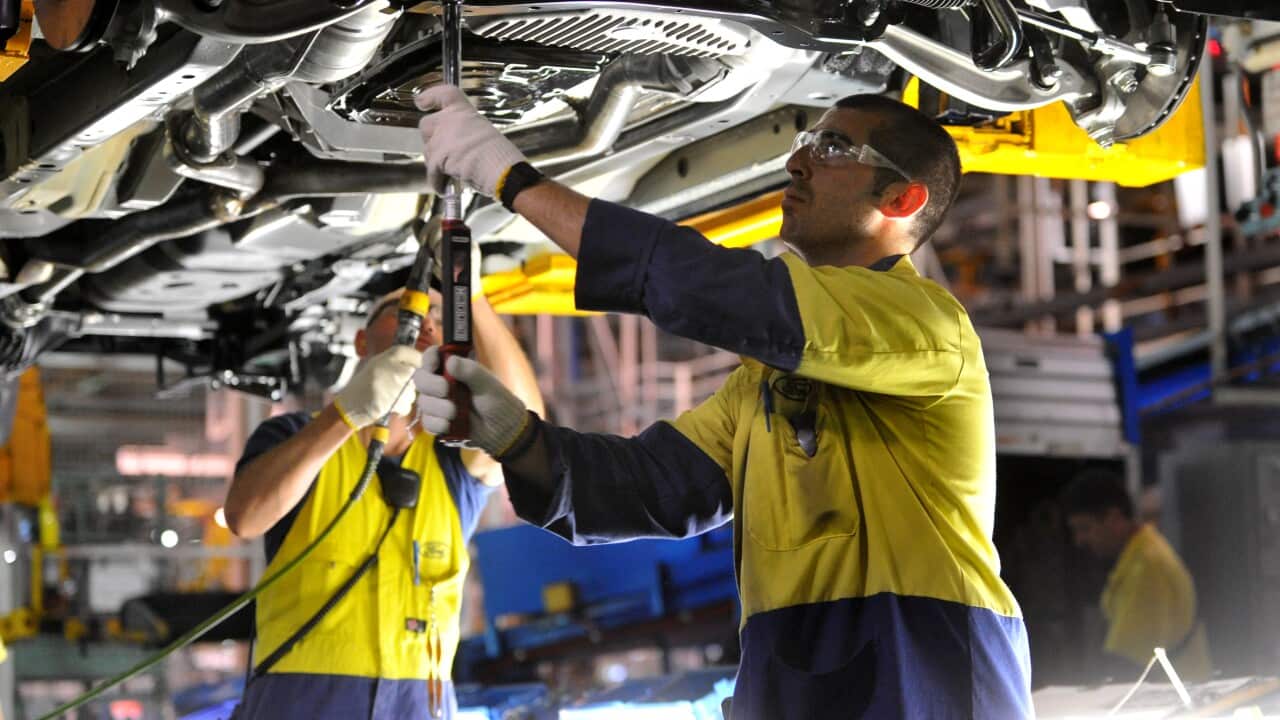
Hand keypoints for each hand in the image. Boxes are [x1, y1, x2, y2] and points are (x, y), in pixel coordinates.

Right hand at [333, 345, 422, 429]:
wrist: (349, 404)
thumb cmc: (364, 386)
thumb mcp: (379, 365)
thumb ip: (398, 363)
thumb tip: (420, 364)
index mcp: (389, 355)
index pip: (416, 355)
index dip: (418, 364)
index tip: (417, 369)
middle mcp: (392, 366)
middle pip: (416, 376)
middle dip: (409, 384)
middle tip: (397, 387)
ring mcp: (394, 383)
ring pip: (412, 392)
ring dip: (404, 398)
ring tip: (388, 397)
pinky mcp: (394, 400)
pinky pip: (407, 404)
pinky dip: (400, 408)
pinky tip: (389, 405)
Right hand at [413, 346, 528, 456]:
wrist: (503, 430)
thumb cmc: (498, 402)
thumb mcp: (488, 384)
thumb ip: (470, 371)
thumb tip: (451, 361)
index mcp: (454, 369)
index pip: (432, 356)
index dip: (429, 358)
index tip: (435, 364)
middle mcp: (442, 383)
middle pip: (421, 378)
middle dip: (430, 384)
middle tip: (445, 390)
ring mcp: (439, 403)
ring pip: (423, 402)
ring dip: (438, 407)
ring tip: (455, 412)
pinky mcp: (438, 422)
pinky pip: (427, 422)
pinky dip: (437, 423)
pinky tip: (449, 425)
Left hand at [415, 84, 526, 197]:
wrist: (502, 170)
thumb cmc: (501, 156)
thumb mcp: (485, 132)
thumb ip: (466, 131)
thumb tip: (458, 143)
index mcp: (465, 112)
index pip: (444, 94)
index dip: (430, 95)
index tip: (422, 101)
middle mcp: (451, 120)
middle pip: (427, 124)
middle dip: (430, 139)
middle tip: (441, 150)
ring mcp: (443, 138)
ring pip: (428, 150)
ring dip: (435, 162)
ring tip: (448, 172)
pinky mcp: (438, 157)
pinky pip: (431, 170)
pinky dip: (436, 180)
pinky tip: (443, 186)